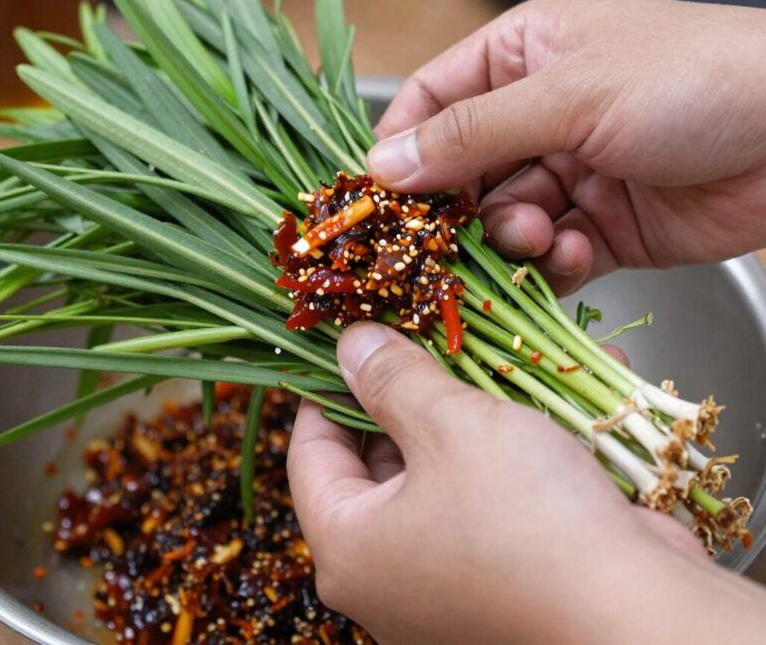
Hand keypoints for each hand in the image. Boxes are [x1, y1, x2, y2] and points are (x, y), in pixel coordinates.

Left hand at [287, 322, 763, 644]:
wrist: (644, 622)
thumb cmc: (527, 520)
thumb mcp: (450, 426)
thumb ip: (393, 378)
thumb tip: (350, 343)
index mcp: (350, 548)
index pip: (310, 451)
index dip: (330, 387)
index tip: (356, 343)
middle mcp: (390, 576)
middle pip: (379, 460)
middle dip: (411, 393)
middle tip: (431, 337)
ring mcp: (448, 582)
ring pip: (443, 472)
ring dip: (470, 414)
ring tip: (490, 354)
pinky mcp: (503, 577)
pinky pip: (488, 496)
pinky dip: (510, 448)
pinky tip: (548, 396)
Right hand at [369, 0, 765, 293]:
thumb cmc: (697, 78)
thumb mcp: (570, 95)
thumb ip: (472, 134)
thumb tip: (387, 163)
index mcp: (524, 56)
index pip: (433, 100)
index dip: (400, 146)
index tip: (379, 196)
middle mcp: (540, 114)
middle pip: (462, 172)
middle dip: (459, 209)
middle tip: (450, 239)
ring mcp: (570, 172)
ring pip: (502, 221)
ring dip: (510, 239)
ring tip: (537, 236)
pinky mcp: (600, 224)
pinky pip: (548, 253)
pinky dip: (550, 263)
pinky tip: (572, 253)